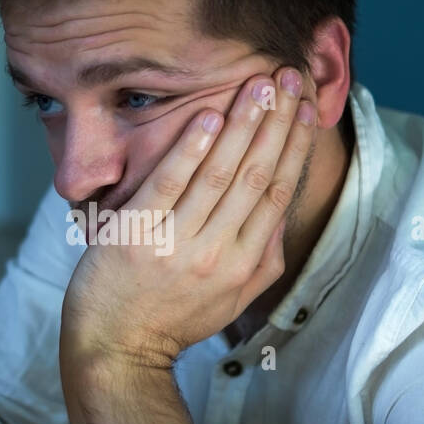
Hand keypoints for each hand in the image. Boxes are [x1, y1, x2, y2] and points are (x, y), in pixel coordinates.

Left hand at [60, 65, 316, 369]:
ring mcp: (178, 245)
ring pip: (221, 174)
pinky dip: (191, 149)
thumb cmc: (175, 317)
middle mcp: (219, 254)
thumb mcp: (235, 297)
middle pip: (257, 175)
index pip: (279, 192)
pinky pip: (170, 184)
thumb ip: (263, 253)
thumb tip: (283, 202)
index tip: (304, 107)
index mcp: (246, 264)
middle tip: (286, 77)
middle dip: (276, 121)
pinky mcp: (138, 236)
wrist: (118, 347)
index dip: (295, 146)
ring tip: (257, 85)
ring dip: (243, 124)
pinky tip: (208, 117)